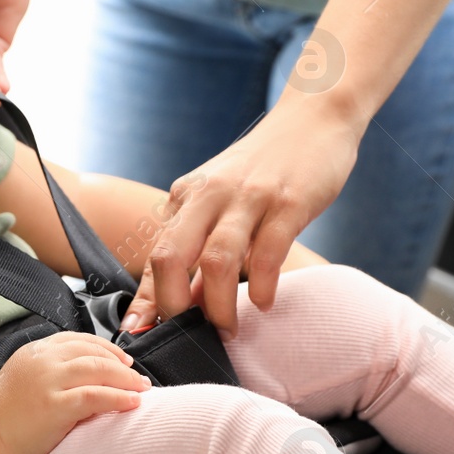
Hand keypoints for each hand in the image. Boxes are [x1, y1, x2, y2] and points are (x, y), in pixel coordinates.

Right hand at [0, 331, 150, 453]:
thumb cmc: (5, 414)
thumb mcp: (27, 377)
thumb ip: (53, 368)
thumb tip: (92, 373)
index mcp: (35, 350)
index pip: (80, 340)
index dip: (107, 348)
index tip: (123, 360)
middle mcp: (43, 360)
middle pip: (94, 353)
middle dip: (122, 364)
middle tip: (138, 378)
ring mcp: (49, 381)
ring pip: (99, 370)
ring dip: (126, 379)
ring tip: (141, 389)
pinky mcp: (56, 406)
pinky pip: (96, 396)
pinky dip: (119, 398)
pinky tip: (132, 403)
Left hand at [120, 97, 360, 339]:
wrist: (314, 117)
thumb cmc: (264, 169)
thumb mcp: (221, 201)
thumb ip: (201, 248)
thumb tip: (180, 306)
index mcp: (187, 196)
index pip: (156, 254)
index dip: (146, 300)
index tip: (139, 334)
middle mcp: (210, 195)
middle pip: (171, 256)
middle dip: (172, 306)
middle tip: (188, 336)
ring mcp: (250, 197)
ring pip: (217, 260)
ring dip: (218, 306)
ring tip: (227, 329)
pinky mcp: (289, 202)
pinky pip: (268, 252)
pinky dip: (262, 286)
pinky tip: (263, 302)